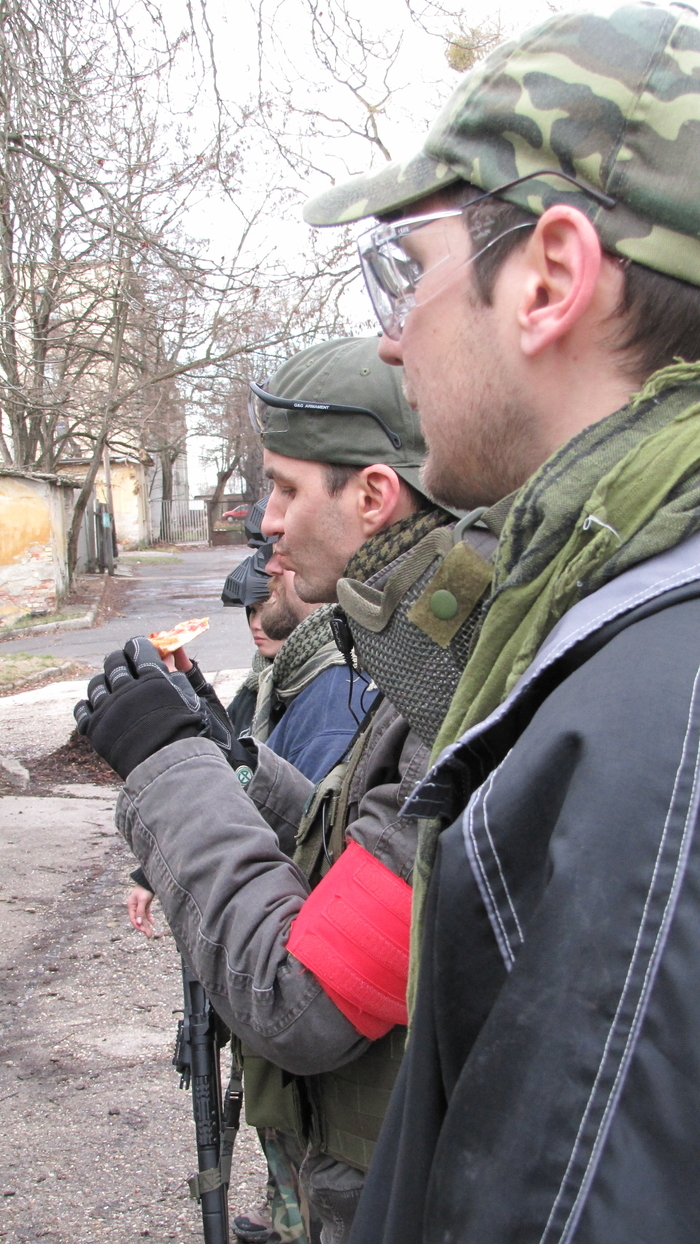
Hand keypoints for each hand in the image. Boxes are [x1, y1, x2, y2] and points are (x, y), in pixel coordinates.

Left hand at [74, 637, 210, 778]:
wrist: (172, 772)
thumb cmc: (192, 737)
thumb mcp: (197, 700)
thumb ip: (185, 675)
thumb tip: (174, 656)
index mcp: (153, 679)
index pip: (138, 647)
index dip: (140, 647)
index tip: (144, 653)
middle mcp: (127, 690)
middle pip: (113, 661)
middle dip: (121, 661)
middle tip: (127, 669)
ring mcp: (108, 710)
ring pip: (96, 684)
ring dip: (104, 683)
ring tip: (114, 692)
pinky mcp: (95, 730)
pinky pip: (82, 709)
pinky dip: (88, 706)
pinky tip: (98, 708)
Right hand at [127, 885, 154, 937]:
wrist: (149, 880)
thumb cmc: (145, 889)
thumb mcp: (142, 900)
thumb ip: (140, 911)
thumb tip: (139, 923)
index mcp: (131, 905)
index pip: (133, 919)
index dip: (138, 926)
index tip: (144, 931)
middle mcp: (134, 906)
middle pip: (139, 920)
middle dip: (143, 928)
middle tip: (149, 936)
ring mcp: (140, 905)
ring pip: (143, 918)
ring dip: (147, 925)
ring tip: (151, 933)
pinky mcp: (145, 904)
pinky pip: (146, 913)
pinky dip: (149, 918)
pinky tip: (153, 922)